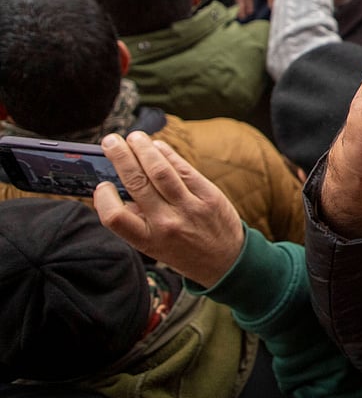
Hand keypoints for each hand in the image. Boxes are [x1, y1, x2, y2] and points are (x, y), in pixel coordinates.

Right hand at [94, 131, 244, 288]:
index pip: (115, 217)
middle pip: (137, 184)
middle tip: (110, 141)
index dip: (103, 198)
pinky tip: (157, 146)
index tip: (101, 184)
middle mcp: (167, 223)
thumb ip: (136, 220)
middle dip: (121, 158)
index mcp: (147, 240)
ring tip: (134, 137)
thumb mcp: (152, 246)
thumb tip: (117, 185)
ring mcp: (190, 208)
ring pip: (161, 171)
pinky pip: (184, 170)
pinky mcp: (209, 195)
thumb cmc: (182, 249)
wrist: (226, 261)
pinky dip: (168, 155)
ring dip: (144, 149)